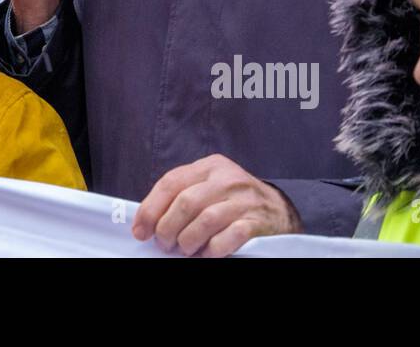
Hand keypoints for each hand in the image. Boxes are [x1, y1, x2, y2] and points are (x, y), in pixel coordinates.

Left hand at [132, 155, 301, 256]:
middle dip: (167, 228)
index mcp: (210, 166)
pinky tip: (206, 254)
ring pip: (205, 220)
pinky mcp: (257, 222)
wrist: (279, 209)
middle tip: (164, 244)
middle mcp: (227, 179)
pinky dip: (212, 250)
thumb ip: (181, 195)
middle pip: (186, 202)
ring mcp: (244, 200)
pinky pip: (228, 238)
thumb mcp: (208, 186)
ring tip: (184, 250)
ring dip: (187, 241)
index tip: (140, 230)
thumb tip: (145, 222)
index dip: (151, 208)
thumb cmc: (232, 200)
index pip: (171, 182)